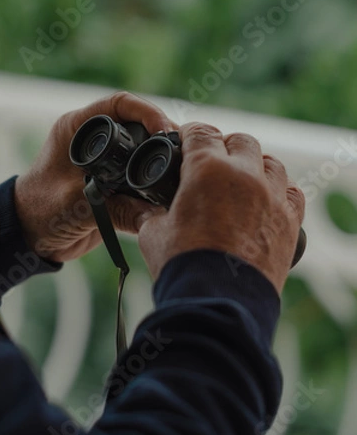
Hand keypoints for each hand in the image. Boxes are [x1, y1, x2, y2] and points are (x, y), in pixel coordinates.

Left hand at [15, 92, 175, 262]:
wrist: (31, 236)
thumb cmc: (40, 212)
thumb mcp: (76, 206)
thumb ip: (114, 207)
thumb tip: (155, 210)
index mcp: (77, 128)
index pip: (119, 104)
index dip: (147, 111)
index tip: (165, 129)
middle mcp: (92, 138)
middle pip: (136, 123)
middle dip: (160, 133)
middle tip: (181, 148)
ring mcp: (104, 158)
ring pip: (141, 146)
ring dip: (159, 154)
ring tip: (181, 165)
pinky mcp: (112, 178)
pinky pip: (139, 170)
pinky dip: (154, 175)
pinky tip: (169, 184)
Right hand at [138, 123, 304, 293]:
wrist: (217, 302)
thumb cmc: (183, 266)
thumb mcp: (153, 233)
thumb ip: (150, 213)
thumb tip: (144, 210)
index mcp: (207, 169)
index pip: (200, 132)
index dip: (190, 134)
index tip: (186, 141)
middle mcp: (244, 174)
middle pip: (239, 141)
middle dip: (223, 146)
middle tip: (211, 162)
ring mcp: (272, 196)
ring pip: (270, 161)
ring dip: (254, 164)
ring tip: (242, 179)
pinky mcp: (290, 220)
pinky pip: (292, 191)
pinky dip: (280, 190)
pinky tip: (268, 199)